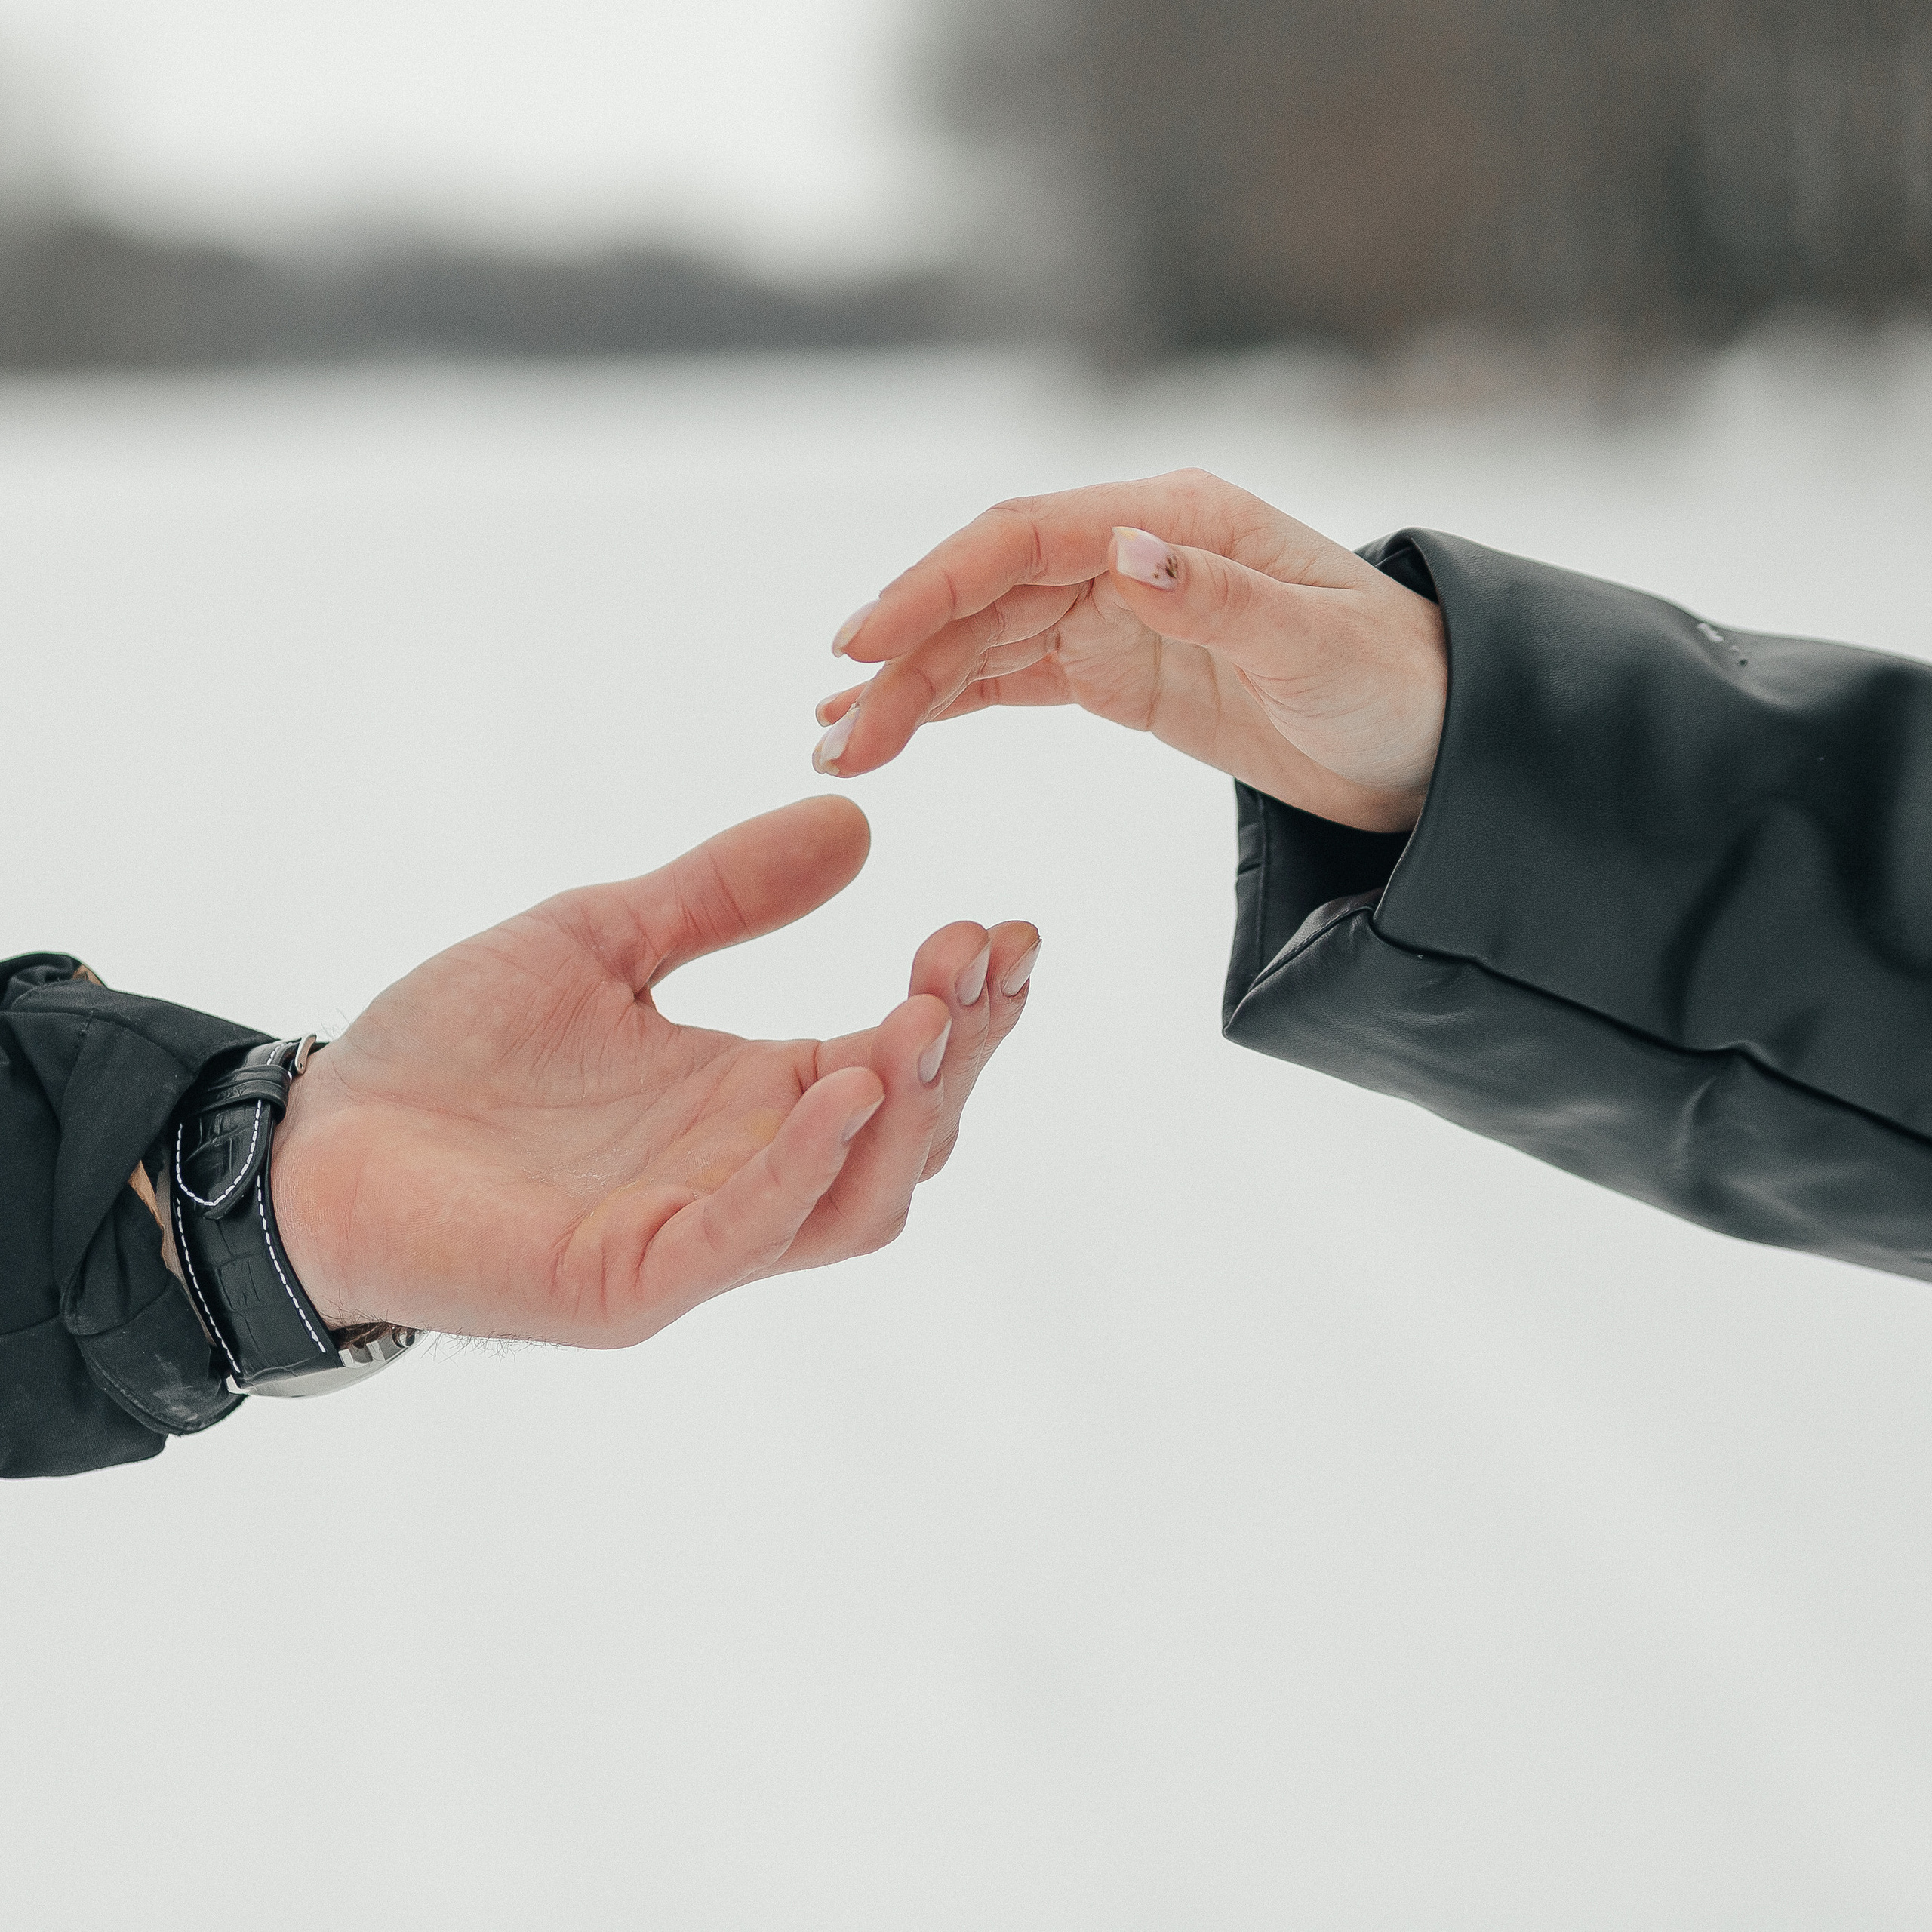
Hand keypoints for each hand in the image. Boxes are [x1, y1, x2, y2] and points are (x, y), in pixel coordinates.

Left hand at [268, 798, 1039, 1346]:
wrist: (316, 1138)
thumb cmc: (452, 1051)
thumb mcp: (604, 938)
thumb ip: (722, 893)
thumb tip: (853, 823)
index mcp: (750, 1098)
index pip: (893, 1058)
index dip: (961, 1003)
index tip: (1002, 927)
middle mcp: (746, 1173)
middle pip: (905, 1133)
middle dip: (957, 1049)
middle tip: (975, 954)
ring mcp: (698, 1236)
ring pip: (854, 1202)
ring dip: (905, 1114)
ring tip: (921, 1015)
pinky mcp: (634, 1280)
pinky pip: (744, 1233)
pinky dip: (801, 1166)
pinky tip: (837, 1084)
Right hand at [810, 469, 1446, 832]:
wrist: (1432, 743)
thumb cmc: (1393, 681)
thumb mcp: (1316, 644)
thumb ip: (1218, 596)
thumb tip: (1122, 549)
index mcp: (1171, 519)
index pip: (1025, 536)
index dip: (936, 582)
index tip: (864, 643)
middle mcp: (1128, 551)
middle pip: (985, 592)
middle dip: (903, 658)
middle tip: (838, 737)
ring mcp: (1114, 609)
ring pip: (984, 640)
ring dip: (909, 690)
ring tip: (838, 750)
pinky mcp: (1113, 667)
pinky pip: (1011, 676)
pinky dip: (947, 701)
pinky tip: (890, 730)